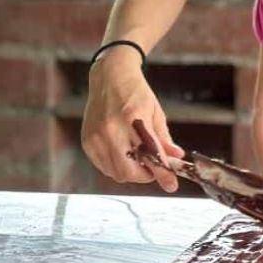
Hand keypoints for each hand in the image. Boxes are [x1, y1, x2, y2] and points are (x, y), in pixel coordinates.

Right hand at [82, 48, 184, 191]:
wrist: (110, 77)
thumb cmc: (136, 93)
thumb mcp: (155, 113)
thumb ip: (164, 139)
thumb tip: (175, 158)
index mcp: (133, 119)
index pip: (150, 154)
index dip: (162, 173)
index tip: (171, 185)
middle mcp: (111, 129)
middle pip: (129, 172)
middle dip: (145, 175)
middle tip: (154, 168)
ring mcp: (96, 137)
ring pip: (115, 173)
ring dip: (131, 171)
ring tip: (139, 157)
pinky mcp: (87, 142)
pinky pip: (104, 167)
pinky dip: (116, 166)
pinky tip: (124, 153)